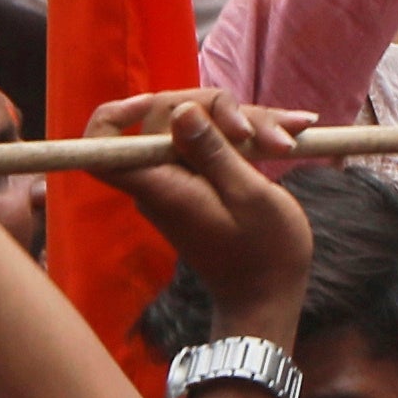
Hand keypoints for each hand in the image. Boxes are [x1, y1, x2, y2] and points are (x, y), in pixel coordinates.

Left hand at [92, 90, 313, 319]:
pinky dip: (249, 138)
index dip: (117, 116)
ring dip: (248, 124)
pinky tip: (291, 136)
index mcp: (162, 187)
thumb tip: (182, 110)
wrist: (268, 295)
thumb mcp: (248, 196)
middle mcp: (162, 182)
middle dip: (219, 111)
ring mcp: (182, 182)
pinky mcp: (202, 184)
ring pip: (198, 129)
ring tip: (294, 136)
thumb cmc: (264, 252)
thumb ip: (212, 151)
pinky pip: (214, 147)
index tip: (156, 102)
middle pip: (166, 121)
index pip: (103, 148)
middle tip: (271, 134)